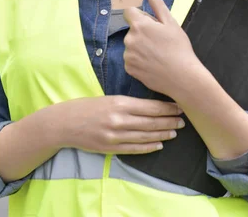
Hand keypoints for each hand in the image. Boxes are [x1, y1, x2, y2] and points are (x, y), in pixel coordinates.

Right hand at [61, 95, 184, 153]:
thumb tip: (151, 106)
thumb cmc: (88, 107)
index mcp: (120, 103)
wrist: (65, 123)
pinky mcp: (111, 148)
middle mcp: (119, 120)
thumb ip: (128, 103)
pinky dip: (149, 147)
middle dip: (169, 121)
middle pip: (151, 122)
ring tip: (174, 132)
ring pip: (145, 136)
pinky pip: (134, 148)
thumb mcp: (109, 98)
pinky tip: (159, 144)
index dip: (167, 108)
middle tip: (182, 120)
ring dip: (162, 134)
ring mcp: (115, 136)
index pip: (150, 107)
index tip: (179, 107)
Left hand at [123, 0, 199, 97]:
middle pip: (132, 29)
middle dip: (142, 32)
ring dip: (140, 46)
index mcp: (139, 25)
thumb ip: (157, 3)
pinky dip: (139, 60)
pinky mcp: (129, 69)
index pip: (129, 12)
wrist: (182, 77)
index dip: (141, 16)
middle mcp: (129, 39)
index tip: (152, 25)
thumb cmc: (179, 47)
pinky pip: (131, 59)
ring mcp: (128, 55)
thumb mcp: (170, 22)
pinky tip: (152, 63)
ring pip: (131, 45)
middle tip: (160, 42)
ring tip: (157, 54)